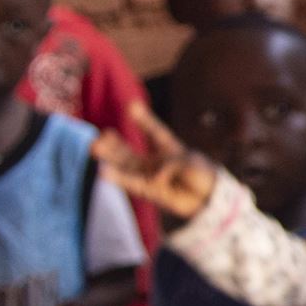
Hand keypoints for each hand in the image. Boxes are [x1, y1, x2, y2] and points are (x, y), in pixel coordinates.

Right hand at [94, 104, 216, 222]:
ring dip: (112, 158)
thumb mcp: (190, 164)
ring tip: (95, 147)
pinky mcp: (150, 192)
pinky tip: (104, 172)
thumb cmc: (203, 176)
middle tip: (102, 135)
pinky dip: (120, 179)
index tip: (132, 106)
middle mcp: (156, 162)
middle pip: (132, 152)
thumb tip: (155, 178)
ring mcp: (150, 177)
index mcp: (170, 149)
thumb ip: (172, 166)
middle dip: (116, 145)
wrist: (210, 199)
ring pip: (127, 166)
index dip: (145, 120)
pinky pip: (132, 184)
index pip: (156, 132)